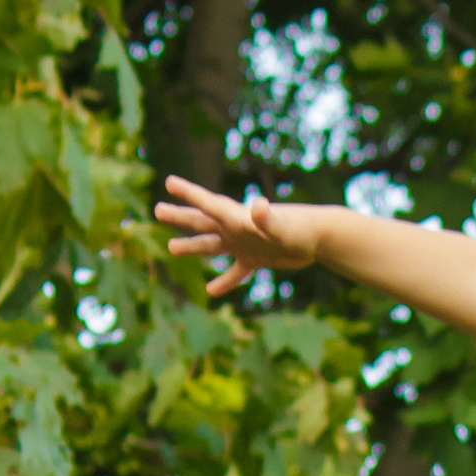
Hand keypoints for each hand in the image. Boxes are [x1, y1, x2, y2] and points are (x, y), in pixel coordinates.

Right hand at [154, 176, 321, 295]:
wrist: (318, 238)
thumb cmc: (299, 228)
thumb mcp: (279, 225)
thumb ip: (267, 218)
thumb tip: (258, 206)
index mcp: (236, 217)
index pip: (207, 204)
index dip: (188, 193)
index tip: (169, 182)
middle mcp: (236, 228)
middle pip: (202, 222)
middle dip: (180, 216)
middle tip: (157, 210)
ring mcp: (245, 244)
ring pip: (212, 246)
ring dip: (192, 247)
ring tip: (171, 247)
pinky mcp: (257, 259)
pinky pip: (236, 273)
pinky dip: (225, 282)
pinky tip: (211, 292)